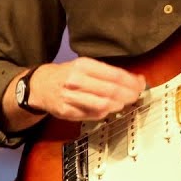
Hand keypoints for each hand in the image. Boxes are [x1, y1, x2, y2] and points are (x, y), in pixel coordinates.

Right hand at [32, 57, 146, 121]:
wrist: (40, 86)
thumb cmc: (67, 75)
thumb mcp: (85, 66)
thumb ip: (108, 73)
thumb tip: (135, 80)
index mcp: (83, 66)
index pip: (115, 75)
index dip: (131, 82)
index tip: (141, 84)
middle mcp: (76, 81)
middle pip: (111, 91)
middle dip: (129, 95)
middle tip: (136, 96)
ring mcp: (71, 97)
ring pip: (103, 105)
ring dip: (118, 105)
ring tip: (124, 103)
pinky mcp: (67, 112)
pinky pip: (93, 115)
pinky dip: (105, 113)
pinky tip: (108, 109)